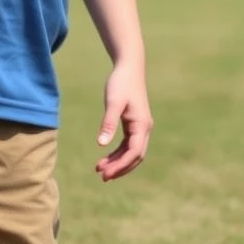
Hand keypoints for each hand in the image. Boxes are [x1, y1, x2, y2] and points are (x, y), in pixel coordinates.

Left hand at [94, 61, 152, 181]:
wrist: (129, 67)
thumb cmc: (121, 82)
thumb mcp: (113, 102)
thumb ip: (108, 122)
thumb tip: (101, 144)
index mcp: (142, 124)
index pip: (134, 152)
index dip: (121, 165)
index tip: (105, 174)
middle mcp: (144, 128)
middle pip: (135, 156)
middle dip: (120, 168)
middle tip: (102, 176)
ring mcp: (140, 126)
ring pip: (131, 152)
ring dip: (118, 162)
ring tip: (99, 169)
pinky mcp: (134, 124)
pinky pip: (128, 144)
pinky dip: (118, 153)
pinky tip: (105, 157)